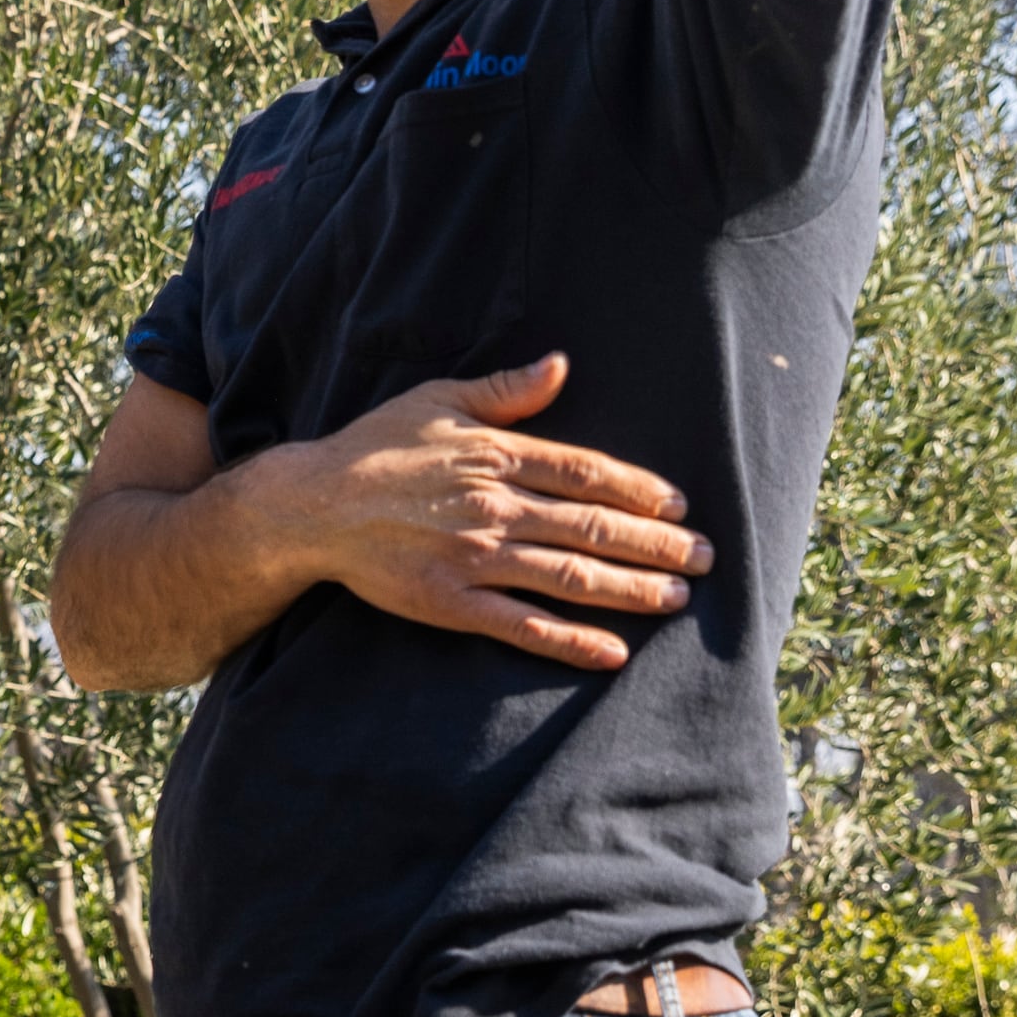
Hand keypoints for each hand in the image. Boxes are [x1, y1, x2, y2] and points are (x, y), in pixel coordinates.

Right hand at [243, 353, 710, 669]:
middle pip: (592, 526)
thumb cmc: (375, 447)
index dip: (638, 490)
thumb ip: (504, 391)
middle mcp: (494, 507)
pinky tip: (612, 651)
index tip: (678, 506)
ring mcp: (475, 559)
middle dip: (656, 544)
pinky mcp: (452, 603)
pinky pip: (523, 626)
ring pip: (570, 577)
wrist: (312, 506)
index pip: (586, 473)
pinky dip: (570, 642)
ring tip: (675, 598)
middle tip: (703, 558)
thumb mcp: (436, 400)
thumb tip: (560, 365)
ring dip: (630, 589)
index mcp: (495, 456)